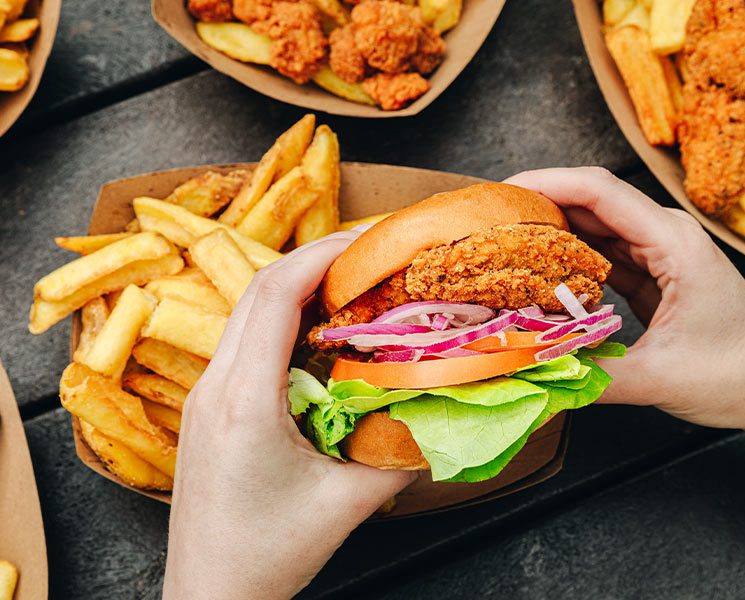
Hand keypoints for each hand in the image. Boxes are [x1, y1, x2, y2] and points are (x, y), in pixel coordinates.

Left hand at [162, 231, 415, 599]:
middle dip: (316, 261)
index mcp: (245, 401)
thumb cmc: (267, 555)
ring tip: (351, 286)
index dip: (323, 255)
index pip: (276, 295)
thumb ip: (401, 453)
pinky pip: (246, 342)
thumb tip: (440, 409)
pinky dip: (285, 322)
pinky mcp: (210, 409)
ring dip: (299, 289)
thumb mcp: (348, 504)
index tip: (369, 241)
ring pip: (249, 313)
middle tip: (370, 256)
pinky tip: (320, 334)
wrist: (209, 595)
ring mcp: (206, 396)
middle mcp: (216, 386)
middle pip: (259, 291)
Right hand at [505, 168, 744, 468]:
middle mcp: (664, 236)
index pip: (600, 191)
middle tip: (488, 224)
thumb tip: (530, 370)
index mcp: (673, 243)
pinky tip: (537, 273)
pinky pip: (600, 255)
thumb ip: (592, 374)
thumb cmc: (736, 376)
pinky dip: (566, 260)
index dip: (546, 182)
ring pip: (592, 226)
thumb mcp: (659, 380)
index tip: (501, 193)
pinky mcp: (651, 274)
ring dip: (548, 232)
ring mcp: (658, 253)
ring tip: (502, 245)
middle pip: (590, 200)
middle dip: (536, 205)